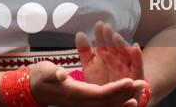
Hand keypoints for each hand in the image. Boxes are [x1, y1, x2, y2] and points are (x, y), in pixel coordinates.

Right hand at [29, 60, 144, 106]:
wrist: (33, 88)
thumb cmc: (40, 77)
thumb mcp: (45, 72)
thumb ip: (54, 74)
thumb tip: (61, 74)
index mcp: (75, 93)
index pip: (100, 94)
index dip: (116, 88)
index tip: (130, 81)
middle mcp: (80, 102)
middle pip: (108, 101)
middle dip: (126, 94)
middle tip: (142, 85)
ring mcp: (82, 105)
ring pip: (107, 105)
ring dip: (123, 99)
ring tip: (139, 93)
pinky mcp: (82, 103)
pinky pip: (102, 106)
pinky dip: (115, 103)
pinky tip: (126, 100)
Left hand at [77, 21, 143, 87]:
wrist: (112, 99)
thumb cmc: (101, 81)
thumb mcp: (90, 66)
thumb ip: (85, 51)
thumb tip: (79, 33)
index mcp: (105, 53)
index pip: (103, 41)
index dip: (101, 34)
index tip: (99, 25)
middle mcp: (116, 57)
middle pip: (114, 45)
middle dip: (110, 36)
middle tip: (106, 28)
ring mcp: (126, 65)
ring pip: (125, 52)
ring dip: (121, 44)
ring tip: (116, 37)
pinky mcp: (135, 74)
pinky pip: (137, 64)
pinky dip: (138, 56)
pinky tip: (135, 47)